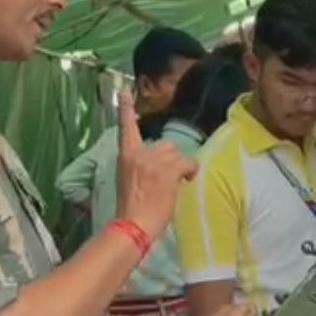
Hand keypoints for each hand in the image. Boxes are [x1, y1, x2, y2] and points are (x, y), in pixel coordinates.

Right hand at [115, 95, 197, 238]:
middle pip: (164, 145)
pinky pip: (188, 164)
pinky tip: (187, 182)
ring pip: (177, 155)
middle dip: (170, 159)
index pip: (125, 127)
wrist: (133, 224)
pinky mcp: (168, 171)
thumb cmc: (130, 208)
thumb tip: (156, 168)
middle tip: (168, 178)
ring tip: (176, 183)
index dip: (125, 109)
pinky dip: (191, 172)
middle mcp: (139, 154)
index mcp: (125, 156)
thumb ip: (139, 167)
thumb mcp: (128, 181)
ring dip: (180, 167)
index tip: (124, 91)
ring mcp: (154, 161)